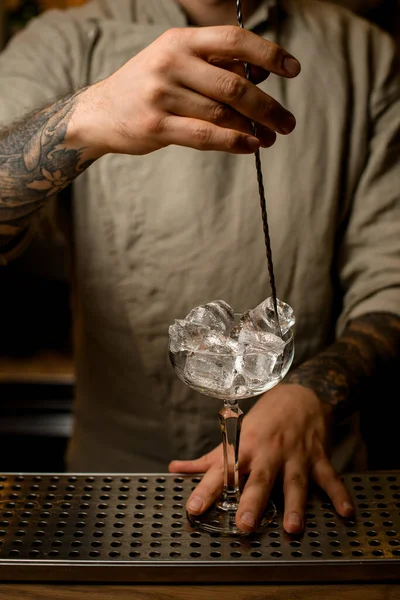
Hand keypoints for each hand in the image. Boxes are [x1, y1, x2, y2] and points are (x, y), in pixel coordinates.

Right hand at [79, 26, 299, 155]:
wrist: (100, 112)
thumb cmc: (148, 87)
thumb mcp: (177, 63)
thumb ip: (217, 65)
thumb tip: (264, 71)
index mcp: (180, 40)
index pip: (233, 39)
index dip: (269, 52)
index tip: (293, 70)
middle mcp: (171, 62)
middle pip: (234, 83)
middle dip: (268, 106)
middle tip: (288, 123)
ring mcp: (161, 94)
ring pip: (222, 113)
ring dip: (254, 129)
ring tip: (271, 138)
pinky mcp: (156, 126)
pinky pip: (205, 135)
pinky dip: (233, 142)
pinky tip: (251, 146)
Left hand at [169, 383, 353, 533]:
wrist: (301, 395)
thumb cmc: (264, 419)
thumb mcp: (234, 434)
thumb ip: (208, 458)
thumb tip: (176, 469)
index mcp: (244, 447)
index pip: (221, 471)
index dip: (206, 489)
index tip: (194, 509)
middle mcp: (268, 452)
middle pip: (258, 479)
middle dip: (252, 501)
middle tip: (244, 525)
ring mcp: (295, 455)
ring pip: (294, 482)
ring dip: (294, 504)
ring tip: (292, 527)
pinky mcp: (318, 457)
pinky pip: (329, 478)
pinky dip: (339, 494)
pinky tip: (346, 512)